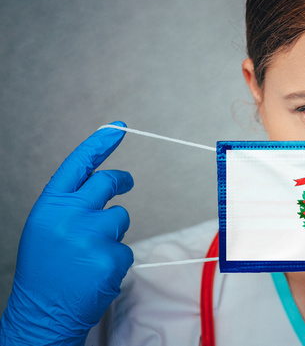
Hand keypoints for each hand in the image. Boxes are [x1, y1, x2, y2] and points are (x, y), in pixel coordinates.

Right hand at [1, 122, 133, 345]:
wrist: (41, 313)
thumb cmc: (46, 269)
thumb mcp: (47, 228)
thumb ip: (71, 203)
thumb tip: (104, 180)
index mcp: (50, 206)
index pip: (78, 164)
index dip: (99, 143)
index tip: (118, 127)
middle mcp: (68, 215)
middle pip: (108, 182)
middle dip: (120, 181)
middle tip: (126, 183)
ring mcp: (90, 235)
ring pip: (121, 217)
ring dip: (113, 232)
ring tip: (89, 255)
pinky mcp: (110, 256)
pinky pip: (126, 248)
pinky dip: (116, 260)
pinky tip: (95, 273)